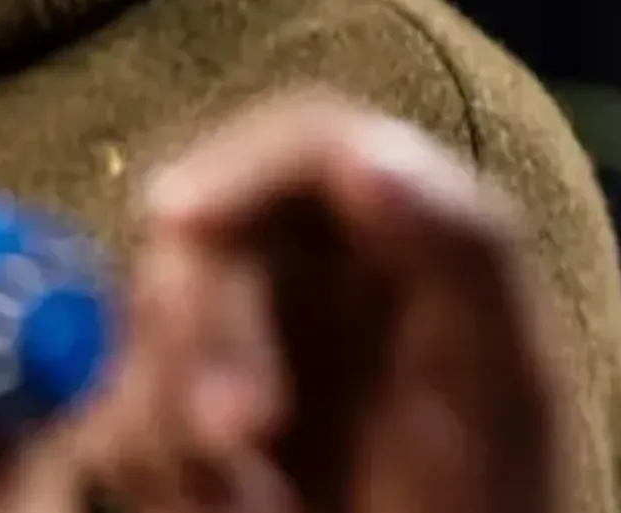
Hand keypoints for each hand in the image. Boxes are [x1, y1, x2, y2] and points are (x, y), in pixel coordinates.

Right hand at [82, 94, 562, 512]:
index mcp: (407, 240)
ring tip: (241, 502)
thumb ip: (460, 254)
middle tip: (231, 439)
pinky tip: (212, 506)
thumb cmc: (487, 508)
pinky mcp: (186, 415)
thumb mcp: (500, 389)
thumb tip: (363, 147)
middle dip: (202, 328)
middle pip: (206, 228)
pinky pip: (120, 399)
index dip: (236, 165)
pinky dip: (147, 456)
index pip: (310, 144)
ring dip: (167, 407)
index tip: (178, 219)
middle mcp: (316, 275)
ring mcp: (243, 346)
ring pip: (146, 315)